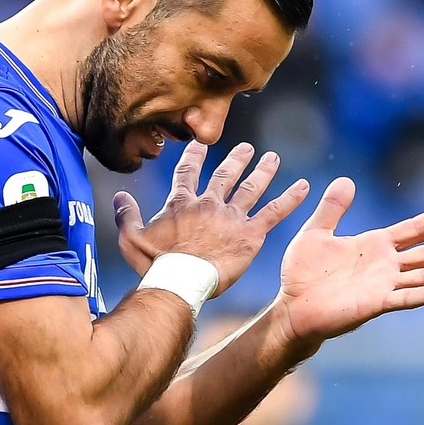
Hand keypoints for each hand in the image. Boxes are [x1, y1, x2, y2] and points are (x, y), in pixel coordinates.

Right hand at [113, 141, 309, 296]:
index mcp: (182, 203)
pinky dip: (291, 199)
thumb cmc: (154, 263)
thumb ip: (125, 214)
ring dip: (263, 171)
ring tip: (272, 158)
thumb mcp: (131, 237)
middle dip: (236, 160)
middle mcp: (209, 203)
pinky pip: (274, 212)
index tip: (200, 144)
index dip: (194, 156)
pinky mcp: (250, 235)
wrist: (180, 280)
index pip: (188, 172)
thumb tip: (119, 196)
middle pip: (225, 175)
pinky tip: (305, 187)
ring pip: (251, 188)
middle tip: (247, 148)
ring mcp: (231, 217)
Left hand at [276, 177, 423, 348]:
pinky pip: (407, 297)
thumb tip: (346, 179)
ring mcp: (383, 285)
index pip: (413, 229)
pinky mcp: (375, 303)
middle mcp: (385, 265)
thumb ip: (332, 209)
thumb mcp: (316, 233)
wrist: (292, 306)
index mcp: (374, 245)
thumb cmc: (303, 273)